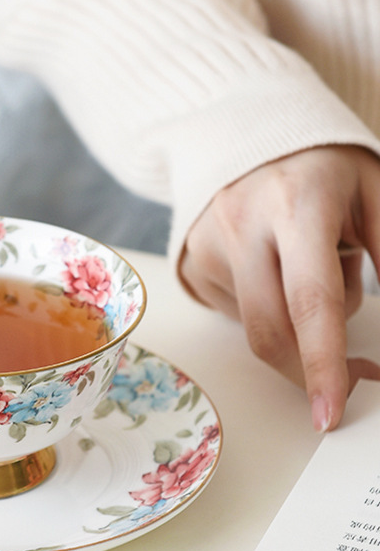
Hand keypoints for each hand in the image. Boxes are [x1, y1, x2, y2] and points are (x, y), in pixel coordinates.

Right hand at [179, 145, 379, 430]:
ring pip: (254, 325)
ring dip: (290, 321)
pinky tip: (268, 270)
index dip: (322, 363)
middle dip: (305, 369)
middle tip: (340, 381)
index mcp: (297, 204)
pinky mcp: (190, 264)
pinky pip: (234, 313)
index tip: (328, 411)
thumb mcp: (374, 195)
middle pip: (269, 331)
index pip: (311, 300)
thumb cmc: (320, 169)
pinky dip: (263, 307)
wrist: (242, 139)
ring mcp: (207, 247)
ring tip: (302, 269)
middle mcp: (241, 225)